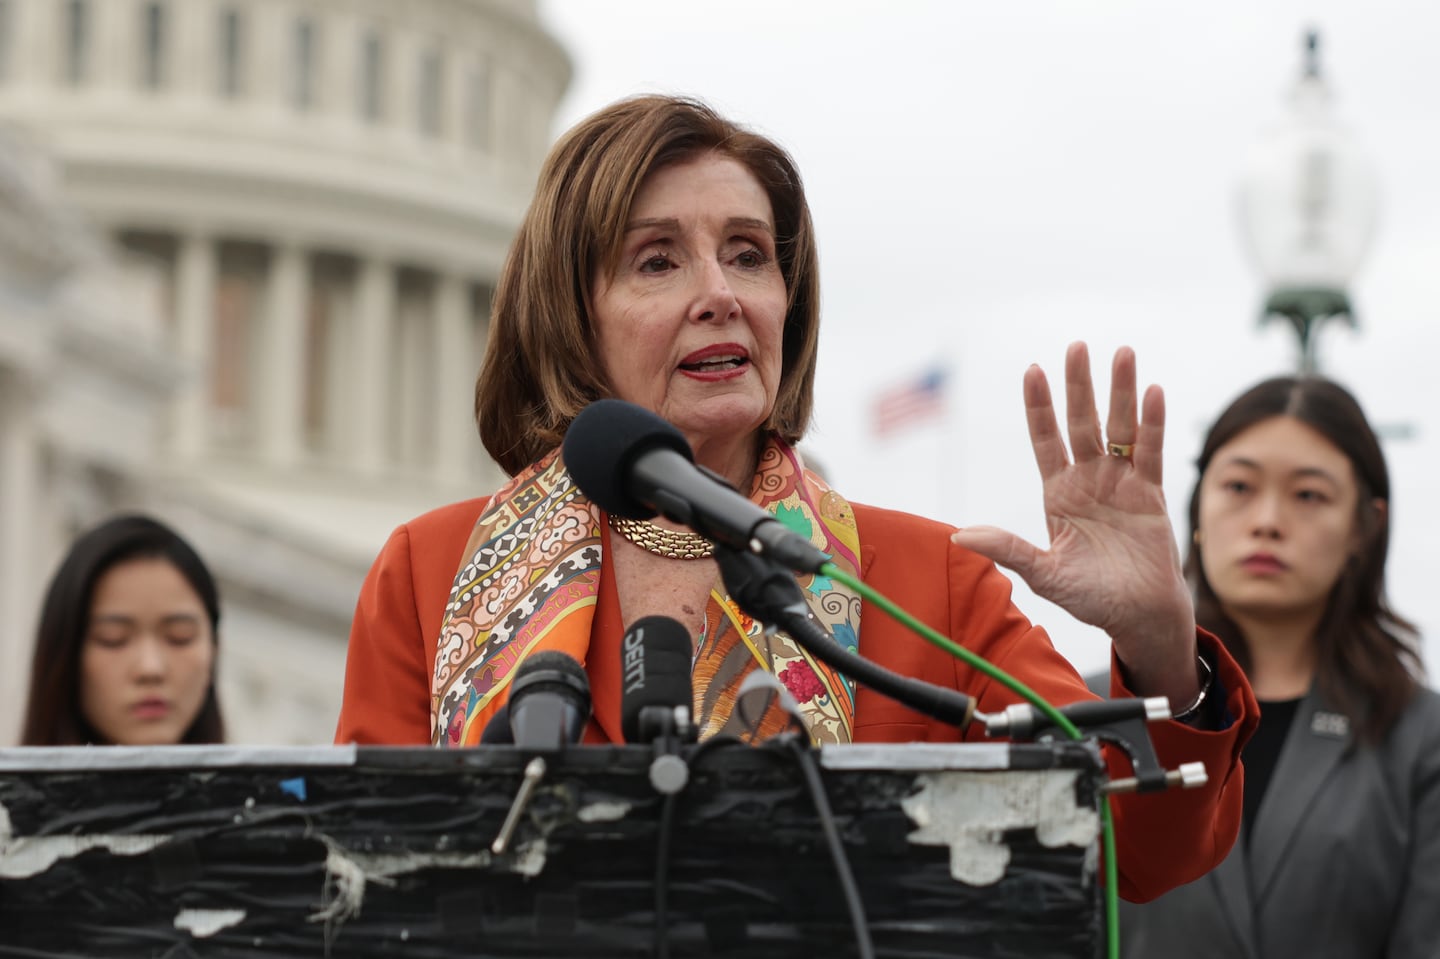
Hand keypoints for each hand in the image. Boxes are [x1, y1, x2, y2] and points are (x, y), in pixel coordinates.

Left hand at [951, 342, 1199, 705]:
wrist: (1138, 617)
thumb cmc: (1090, 598)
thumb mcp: (1044, 574)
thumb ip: (1009, 550)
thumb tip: (959, 536)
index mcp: (1058, 493)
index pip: (1045, 440)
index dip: (1039, 407)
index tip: (1032, 370)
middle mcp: (1089, 480)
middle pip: (1082, 423)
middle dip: (1079, 386)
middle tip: (1077, 347)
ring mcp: (1121, 483)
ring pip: (1120, 429)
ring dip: (1120, 391)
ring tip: (1121, 352)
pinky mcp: (1151, 495)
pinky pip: (1151, 453)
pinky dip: (1153, 424)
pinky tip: (1152, 392)